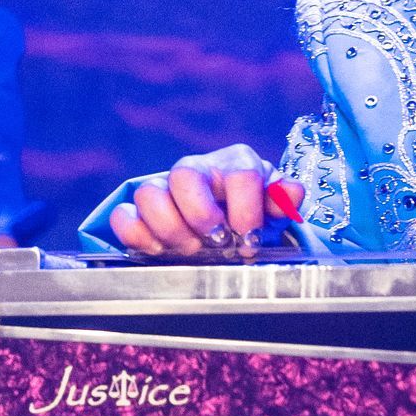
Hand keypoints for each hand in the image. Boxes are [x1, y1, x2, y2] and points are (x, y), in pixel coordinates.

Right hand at [110, 144, 286, 256]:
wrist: (225, 220)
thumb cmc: (251, 211)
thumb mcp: (271, 206)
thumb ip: (282, 200)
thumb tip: (292, 193)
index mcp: (234, 163)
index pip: (240, 173)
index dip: (246, 210)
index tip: (250, 241)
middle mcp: (195, 168)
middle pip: (183, 174)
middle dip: (200, 215)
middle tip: (214, 244)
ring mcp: (163, 187)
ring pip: (147, 193)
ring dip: (168, 228)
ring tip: (188, 251)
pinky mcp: (139, 211)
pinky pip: (123, 214)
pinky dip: (136, 235)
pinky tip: (158, 252)